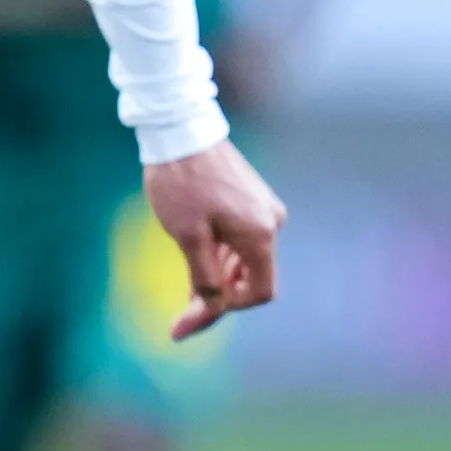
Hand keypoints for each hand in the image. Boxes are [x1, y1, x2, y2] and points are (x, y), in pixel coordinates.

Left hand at [142, 139, 285, 338]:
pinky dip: (220, 257)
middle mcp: (271, 223)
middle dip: (218, 298)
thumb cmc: (181, 184)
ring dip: (218, 279)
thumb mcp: (188, 237)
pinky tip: (196, 263)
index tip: (191, 317)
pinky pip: (240, 241)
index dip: (227, 310)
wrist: (181, 131)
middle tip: (179, 319)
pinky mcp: (252, 200)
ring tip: (184, 290)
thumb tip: (213, 309)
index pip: (260, 291)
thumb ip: (205, 277)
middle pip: (251, 278)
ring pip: (244, 260)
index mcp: (260, 234)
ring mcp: (263, 210)